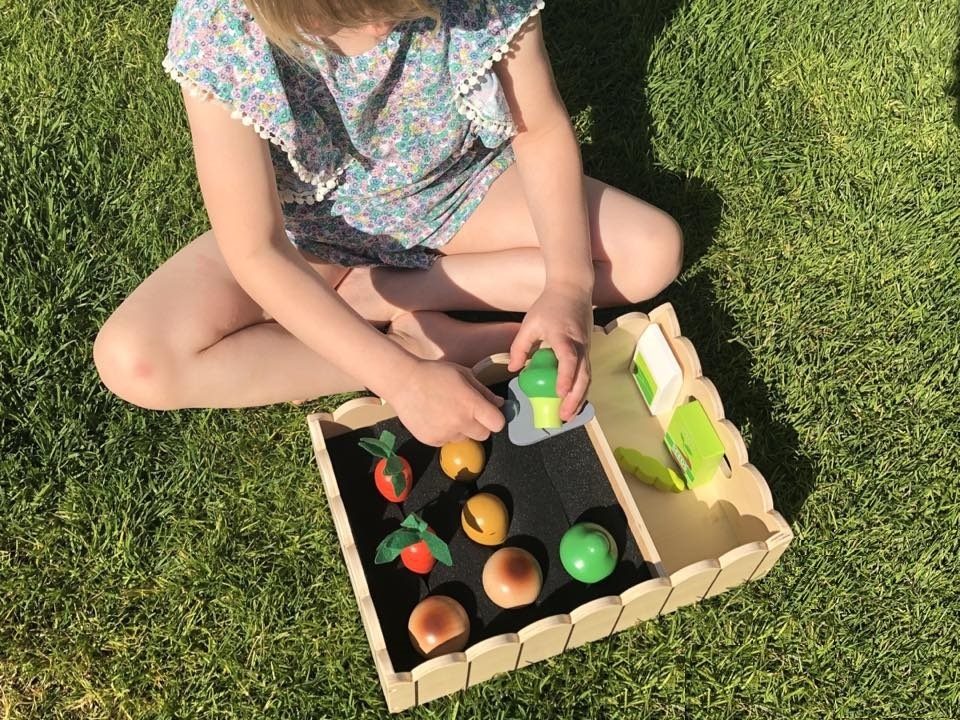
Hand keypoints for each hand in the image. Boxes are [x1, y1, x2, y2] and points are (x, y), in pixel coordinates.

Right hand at [385, 359, 505, 446]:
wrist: (403, 382)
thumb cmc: (434, 373)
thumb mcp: (464, 374)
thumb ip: (484, 391)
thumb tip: (499, 403)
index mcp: (471, 405)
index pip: (498, 424)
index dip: (495, 419)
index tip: (489, 414)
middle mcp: (461, 422)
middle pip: (484, 435)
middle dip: (480, 426)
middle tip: (467, 413)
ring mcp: (446, 434)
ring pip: (464, 438)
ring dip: (461, 430)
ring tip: (445, 412)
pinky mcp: (432, 441)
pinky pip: (446, 441)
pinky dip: (444, 433)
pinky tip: (434, 417)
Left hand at [508, 283, 592, 421]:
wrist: (573, 288)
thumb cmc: (549, 305)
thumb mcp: (529, 324)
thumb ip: (520, 347)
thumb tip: (513, 369)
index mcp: (563, 335)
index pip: (568, 359)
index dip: (565, 376)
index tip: (559, 393)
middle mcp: (579, 343)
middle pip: (583, 374)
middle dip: (575, 398)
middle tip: (564, 416)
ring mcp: (586, 347)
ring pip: (587, 377)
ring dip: (580, 398)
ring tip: (569, 416)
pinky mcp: (587, 350)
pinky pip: (586, 373)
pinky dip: (581, 389)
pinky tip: (574, 402)